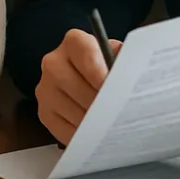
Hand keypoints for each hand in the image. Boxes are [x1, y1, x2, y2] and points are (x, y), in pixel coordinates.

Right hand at [36, 29, 121, 144]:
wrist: (92, 78)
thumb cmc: (109, 67)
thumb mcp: (119, 57)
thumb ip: (125, 62)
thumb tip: (135, 77)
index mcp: (74, 42)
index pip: (86, 54)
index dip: (101, 73)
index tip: (115, 90)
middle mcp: (53, 62)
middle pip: (77, 87)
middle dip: (101, 103)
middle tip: (119, 114)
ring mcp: (45, 89)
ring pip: (73, 111)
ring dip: (95, 123)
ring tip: (112, 125)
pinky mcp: (44, 112)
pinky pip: (65, 131)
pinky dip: (84, 136)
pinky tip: (98, 133)